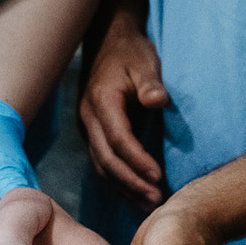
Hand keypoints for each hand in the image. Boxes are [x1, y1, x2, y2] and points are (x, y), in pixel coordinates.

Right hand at [80, 15, 168, 206]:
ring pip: (101, 166)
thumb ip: (150, 83)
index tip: (158, 177)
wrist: (107, 41)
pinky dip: (116, 181)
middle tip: (156, 200)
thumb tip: (157, 101)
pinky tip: (133, 193)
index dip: (137, 161)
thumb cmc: (130, 52)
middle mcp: (89, 118)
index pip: (118, 139)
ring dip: (123, 187)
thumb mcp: (144, 62)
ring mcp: (87, 127)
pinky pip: (100, 162)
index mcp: (102, 102)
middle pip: (106, 160)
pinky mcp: (91, 133)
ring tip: (147, 203)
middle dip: (131, 183)